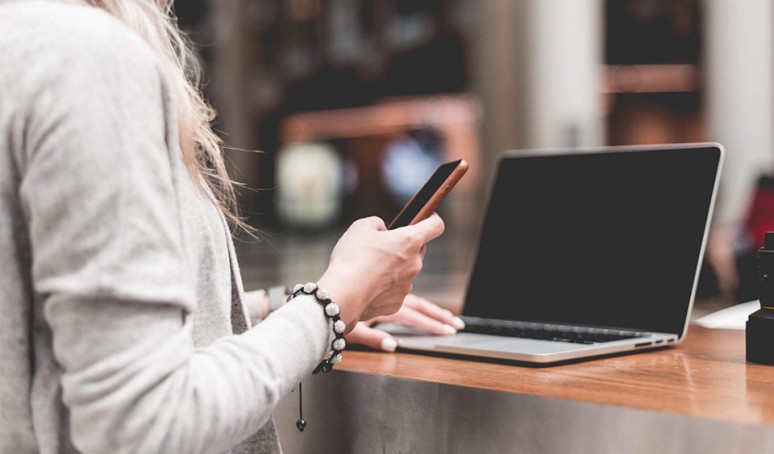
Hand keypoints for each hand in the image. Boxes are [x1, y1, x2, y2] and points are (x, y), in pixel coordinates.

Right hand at [317, 214, 444, 331]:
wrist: (343, 294)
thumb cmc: (352, 257)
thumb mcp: (361, 227)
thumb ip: (378, 224)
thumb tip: (384, 231)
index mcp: (410, 241)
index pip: (436, 226)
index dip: (432, 218)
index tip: (427, 217)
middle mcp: (414, 264)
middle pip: (418, 250)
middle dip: (405, 246)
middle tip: (383, 246)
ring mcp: (407, 285)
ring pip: (406, 271)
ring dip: (394, 267)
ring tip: (370, 268)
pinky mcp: (397, 303)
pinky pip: (395, 289)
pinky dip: (385, 286)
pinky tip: (367, 284)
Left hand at [346, 293, 464, 351]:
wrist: (323, 295)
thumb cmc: (335, 314)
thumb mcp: (352, 329)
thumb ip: (373, 338)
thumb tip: (392, 346)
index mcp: (386, 306)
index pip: (415, 315)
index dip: (433, 323)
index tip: (451, 330)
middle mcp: (389, 298)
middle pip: (421, 307)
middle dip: (440, 317)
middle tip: (457, 326)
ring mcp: (387, 294)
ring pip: (415, 300)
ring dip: (432, 310)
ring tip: (449, 319)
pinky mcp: (381, 294)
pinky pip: (404, 295)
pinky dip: (417, 305)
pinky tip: (424, 311)